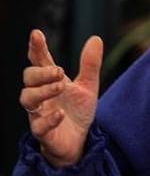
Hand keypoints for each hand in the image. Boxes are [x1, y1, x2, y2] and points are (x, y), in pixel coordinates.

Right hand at [20, 29, 102, 166]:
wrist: (80, 141)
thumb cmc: (78, 111)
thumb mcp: (88, 86)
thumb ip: (90, 64)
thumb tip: (96, 38)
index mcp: (49, 80)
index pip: (39, 61)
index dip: (36, 48)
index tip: (36, 34)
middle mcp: (40, 95)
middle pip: (29, 78)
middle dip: (41, 72)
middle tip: (59, 71)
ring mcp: (39, 113)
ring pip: (27, 99)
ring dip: (43, 91)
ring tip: (60, 87)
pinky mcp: (43, 133)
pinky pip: (38, 126)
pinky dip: (49, 119)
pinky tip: (60, 114)